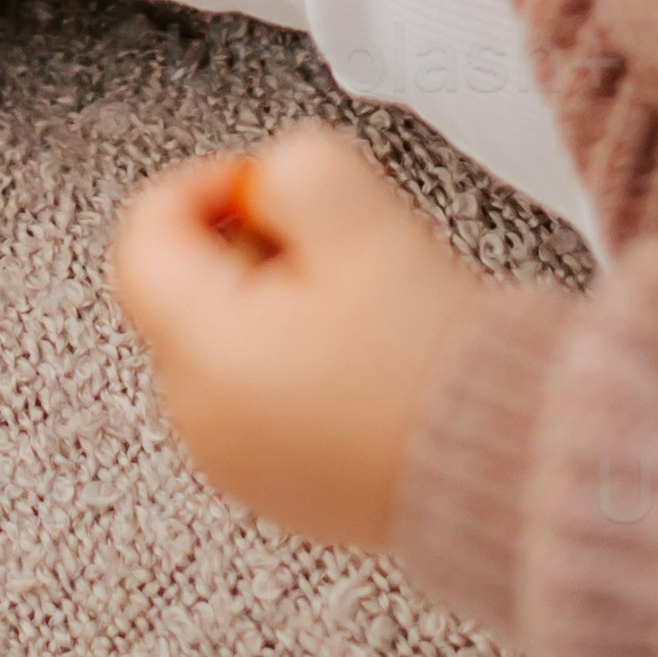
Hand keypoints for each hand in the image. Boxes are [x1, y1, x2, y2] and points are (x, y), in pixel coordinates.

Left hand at [108, 123, 493, 550]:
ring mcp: (240, 464)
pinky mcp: (286, 489)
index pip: (143, 238)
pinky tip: (374, 359)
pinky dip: (304, 362)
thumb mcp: (360, 219)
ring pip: (229, 343)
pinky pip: (266, 398)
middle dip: (253, 246)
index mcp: (202, 355)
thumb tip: (267, 183)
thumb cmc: (436, 363)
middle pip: (186, 291)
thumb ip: (293, 167)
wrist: (514, 468)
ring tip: (367, 307)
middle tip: (335, 245)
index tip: (265, 183)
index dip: (201, 183)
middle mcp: (202, 421)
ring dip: (283, 304)